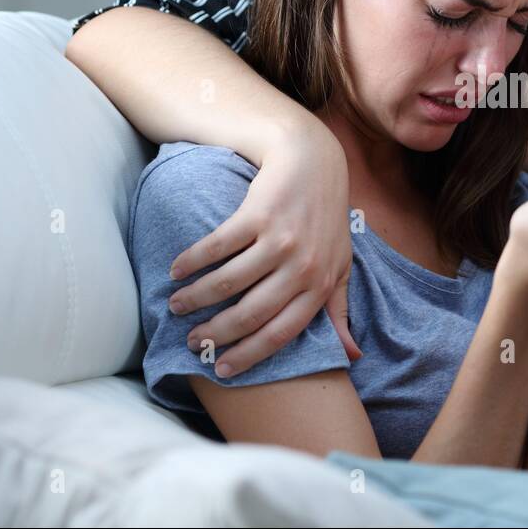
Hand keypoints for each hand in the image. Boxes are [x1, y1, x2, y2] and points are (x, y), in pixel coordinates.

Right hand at [164, 128, 361, 376]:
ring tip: (176, 306)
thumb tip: (351, 356)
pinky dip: (192, 262)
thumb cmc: (325, 219)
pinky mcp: (259, 214)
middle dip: (216, 333)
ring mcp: (282, 239)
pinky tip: (176, 271)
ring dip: (196, 299)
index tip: (221, 369)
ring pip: (228, 282)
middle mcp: (304, 266)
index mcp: (322, 285)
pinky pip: (217, 247)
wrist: (313, 159)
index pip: (281, 333)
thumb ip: (339, 309)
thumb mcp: (340, 265)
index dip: (249, 355)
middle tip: (192, 342)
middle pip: (250, 313)